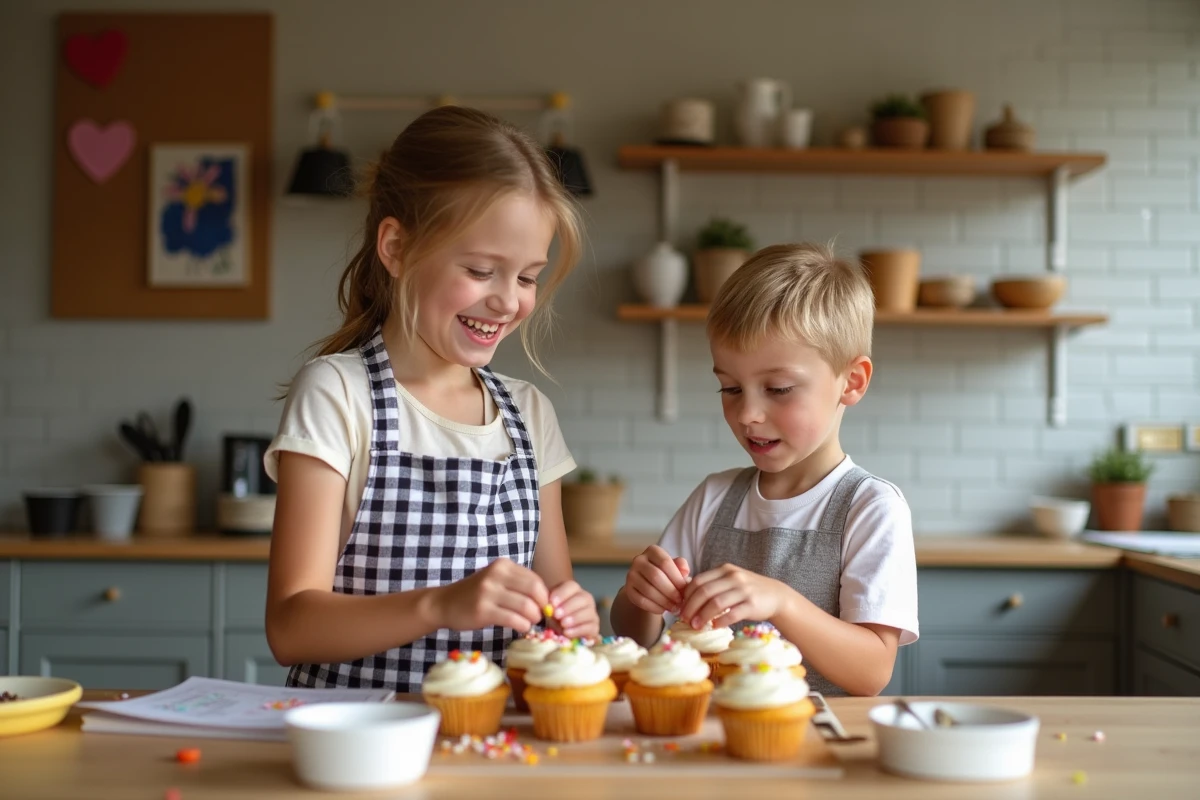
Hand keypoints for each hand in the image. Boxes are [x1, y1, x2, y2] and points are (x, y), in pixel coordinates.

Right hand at [431, 558, 548, 633]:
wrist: (444, 603)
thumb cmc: (475, 594)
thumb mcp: (496, 581)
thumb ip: (518, 585)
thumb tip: (547, 600)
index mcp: (503, 565)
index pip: (535, 580)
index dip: (544, 596)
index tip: (544, 607)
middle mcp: (496, 575)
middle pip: (534, 590)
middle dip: (542, 607)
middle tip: (539, 617)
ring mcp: (488, 592)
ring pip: (526, 606)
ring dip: (533, 618)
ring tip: (529, 623)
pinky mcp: (483, 610)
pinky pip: (513, 619)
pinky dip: (523, 625)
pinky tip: (521, 628)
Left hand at [545, 580, 599, 638]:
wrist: (562, 631)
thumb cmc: (555, 616)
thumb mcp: (548, 607)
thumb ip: (545, 602)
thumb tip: (544, 600)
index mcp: (573, 590)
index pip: (571, 586)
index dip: (562, 593)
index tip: (552, 603)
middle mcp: (585, 599)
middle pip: (582, 598)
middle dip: (569, 606)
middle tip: (557, 615)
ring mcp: (591, 613)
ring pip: (588, 612)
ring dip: (575, 618)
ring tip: (563, 624)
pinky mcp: (594, 627)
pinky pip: (590, 627)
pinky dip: (578, 630)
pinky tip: (567, 632)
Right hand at [623, 545, 690, 615]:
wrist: (649, 583)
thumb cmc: (667, 574)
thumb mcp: (676, 567)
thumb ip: (682, 566)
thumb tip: (685, 571)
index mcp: (652, 551)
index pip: (665, 562)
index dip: (677, 578)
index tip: (685, 589)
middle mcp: (638, 560)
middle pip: (656, 576)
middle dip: (670, 591)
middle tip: (680, 601)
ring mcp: (631, 575)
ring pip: (648, 590)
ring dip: (664, 601)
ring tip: (674, 607)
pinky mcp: (628, 589)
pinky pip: (641, 601)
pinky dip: (654, 607)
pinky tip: (663, 610)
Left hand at [678, 563, 787, 628]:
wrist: (776, 595)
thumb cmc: (747, 590)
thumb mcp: (730, 581)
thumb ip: (712, 585)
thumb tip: (685, 597)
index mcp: (724, 570)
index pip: (698, 581)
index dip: (686, 595)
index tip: (680, 607)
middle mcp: (733, 577)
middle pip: (704, 592)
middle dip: (691, 607)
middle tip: (684, 619)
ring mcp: (743, 590)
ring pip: (716, 603)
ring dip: (703, 616)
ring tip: (695, 626)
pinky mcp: (752, 605)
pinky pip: (732, 614)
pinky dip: (720, 621)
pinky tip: (714, 627)